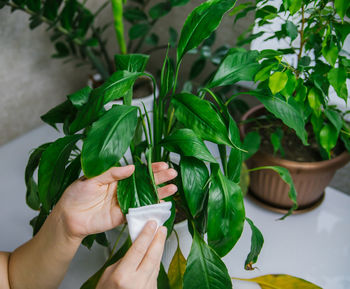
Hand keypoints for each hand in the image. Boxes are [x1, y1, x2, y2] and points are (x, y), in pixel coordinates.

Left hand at [54, 162, 176, 239]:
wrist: (68, 216)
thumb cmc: (76, 194)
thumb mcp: (92, 178)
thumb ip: (112, 173)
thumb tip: (131, 168)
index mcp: (116, 178)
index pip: (138, 171)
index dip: (150, 168)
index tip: (162, 165)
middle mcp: (123, 189)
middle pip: (145, 183)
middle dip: (160, 178)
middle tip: (172, 174)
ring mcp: (124, 203)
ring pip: (145, 197)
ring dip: (159, 193)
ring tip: (172, 188)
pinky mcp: (123, 216)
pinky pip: (139, 212)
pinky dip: (151, 209)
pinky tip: (161, 205)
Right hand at [96, 221, 165, 288]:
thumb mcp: (108, 275)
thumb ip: (123, 261)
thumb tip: (136, 250)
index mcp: (123, 276)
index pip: (139, 249)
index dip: (147, 234)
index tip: (152, 224)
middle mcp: (137, 283)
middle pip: (152, 255)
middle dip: (158, 239)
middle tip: (161, 228)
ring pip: (156, 264)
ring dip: (159, 249)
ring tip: (160, 237)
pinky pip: (155, 274)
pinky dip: (156, 263)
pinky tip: (156, 254)